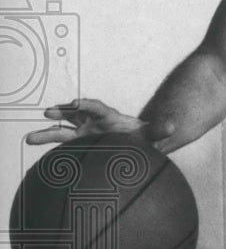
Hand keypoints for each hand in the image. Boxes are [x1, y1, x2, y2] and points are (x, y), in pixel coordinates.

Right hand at [25, 98, 173, 146]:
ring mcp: (83, 132)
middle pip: (75, 114)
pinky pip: (61, 142)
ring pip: (62, 129)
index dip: (86, 105)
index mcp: (109, 117)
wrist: (134, 145)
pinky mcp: (78, 143)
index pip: (96, 107)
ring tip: (30, 138)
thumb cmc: (141, 138)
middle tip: (48, 113)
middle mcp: (92, 121)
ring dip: (47, 132)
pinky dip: (48, 143)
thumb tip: (173, 127)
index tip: (75, 104)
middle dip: (62, 112)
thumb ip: (159, 130)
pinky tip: (34, 144)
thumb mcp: (151, 135)